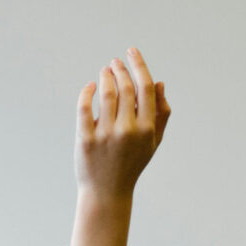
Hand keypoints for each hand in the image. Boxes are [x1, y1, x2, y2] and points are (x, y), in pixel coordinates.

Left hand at [70, 47, 170, 245]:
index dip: (138, 65)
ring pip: (105, 93)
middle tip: (115, 63)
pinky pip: (84, 107)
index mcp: (146, 129)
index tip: (131, 52)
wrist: (107, 193)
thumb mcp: (152, 143)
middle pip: (125, 87)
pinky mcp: (86, 140)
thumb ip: (161, 114)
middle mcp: (127, 131)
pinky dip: (87, 91)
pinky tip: (90, 86)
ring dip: (104, 77)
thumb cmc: (132, 164)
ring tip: (104, 72)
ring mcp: (106, 135)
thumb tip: (159, 83)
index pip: (145, 88)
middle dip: (119, 69)